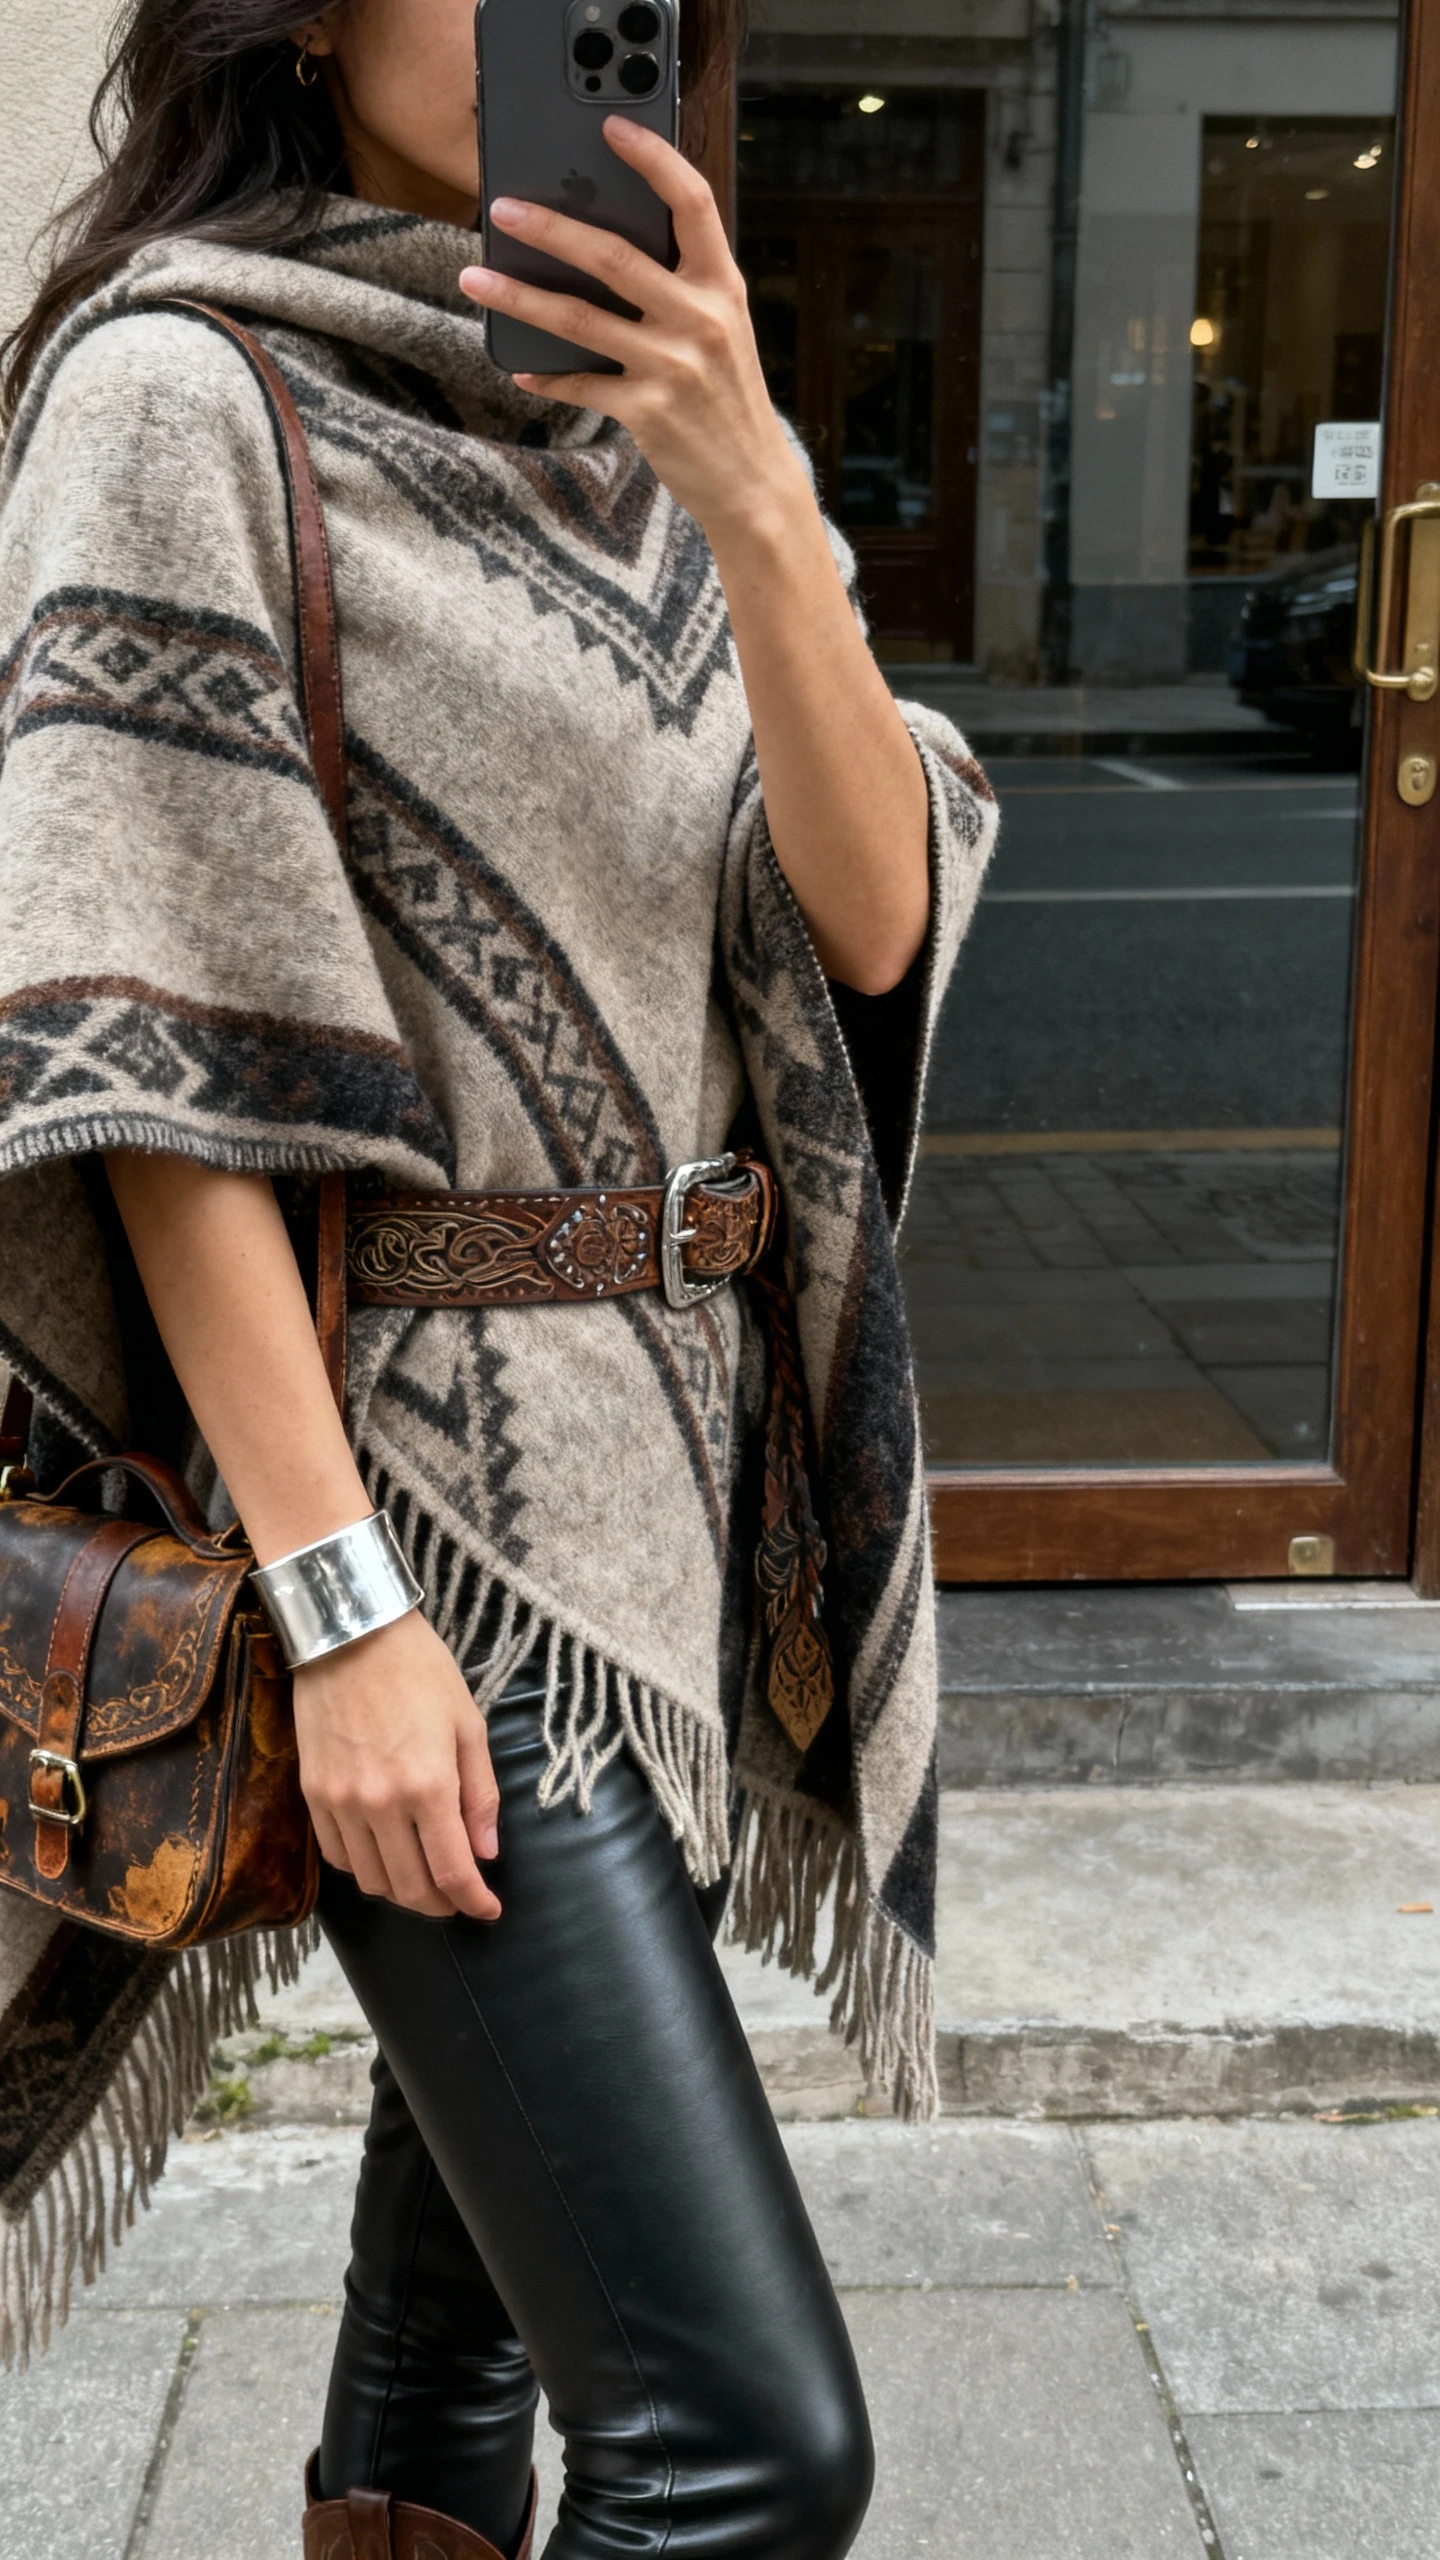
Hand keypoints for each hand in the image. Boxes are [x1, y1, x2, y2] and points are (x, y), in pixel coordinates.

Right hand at [293, 1611, 502, 1921]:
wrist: (350, 1633)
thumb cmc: (419, 1671)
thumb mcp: (468, 1725)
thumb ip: (480, 1795)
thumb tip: (486, 1853)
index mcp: (429, 1786)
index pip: (452, 1873)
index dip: (474, 1903)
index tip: (488, 1910)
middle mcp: (381, 1804)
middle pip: (411, 1889)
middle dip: (442, 1905)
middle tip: (460, 1899)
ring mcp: (341, 1802)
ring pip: (372, 1881)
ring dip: (403, 1892)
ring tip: (424, 1879)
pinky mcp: (313, 1794)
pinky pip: (338, 1857)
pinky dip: (365, 1869)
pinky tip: (384, 1855)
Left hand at [459, 118, 809, 544]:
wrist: (751, 482)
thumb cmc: (726, 395)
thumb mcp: (721, 328)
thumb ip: (679, 285)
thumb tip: (599, 246)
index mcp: (720, 285)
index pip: (693, 202)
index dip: (653, 159)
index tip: (612, 127)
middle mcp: (699, 319)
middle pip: (613, 257)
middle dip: (550, 227)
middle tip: (502, 207)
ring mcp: (673, 366)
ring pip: (579, 319)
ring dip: (519, 297)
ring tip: (475, 278)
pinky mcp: (648, 411)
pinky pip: (580, 384)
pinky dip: (546, 376)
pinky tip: (519, 370)